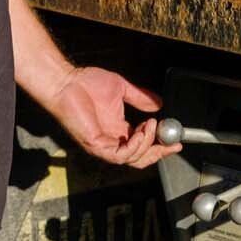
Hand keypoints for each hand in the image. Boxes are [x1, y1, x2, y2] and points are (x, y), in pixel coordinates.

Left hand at [43, 65, 180, 167]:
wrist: (66, 82)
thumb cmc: (86, 83)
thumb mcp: (122, 89)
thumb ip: (141, 97)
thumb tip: (159, 103)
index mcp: (117, 130)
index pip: (142, 145)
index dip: (159, 145)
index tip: (174, 139)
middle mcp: (111, 140)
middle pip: (139, 158)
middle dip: (159, 153)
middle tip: (172, 144)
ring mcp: (103, 145)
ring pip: (131, 159)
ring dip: (147, 145)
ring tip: (152, 126)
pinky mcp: (95, 144)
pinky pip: (119, 155)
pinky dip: (134, 147)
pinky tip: (141, 133)